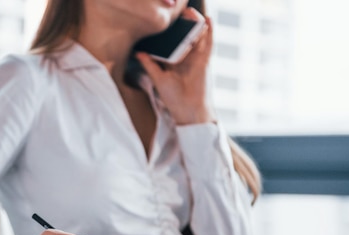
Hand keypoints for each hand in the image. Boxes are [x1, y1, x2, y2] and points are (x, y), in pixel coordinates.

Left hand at [136, 7, 216, 124]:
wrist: (188, 110)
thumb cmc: (173, 98)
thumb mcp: (158, 78)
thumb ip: (149, 65)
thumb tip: (139, 53)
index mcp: (175, 61)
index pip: (173, 42)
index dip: (171, 31)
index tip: (165, 21)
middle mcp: (186, 58)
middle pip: (186, 36)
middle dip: (183, 24)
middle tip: (178, 12)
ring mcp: (196, 58)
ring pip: (198, 36)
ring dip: (195, 22)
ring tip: (190, 11)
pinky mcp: (205, 60)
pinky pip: (208, 43)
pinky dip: (209, 31)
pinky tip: (208, 19)